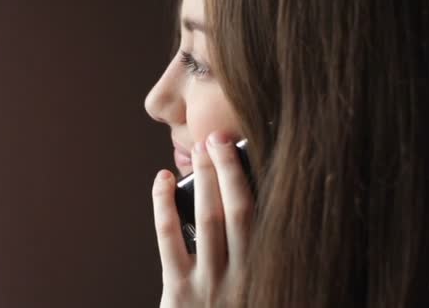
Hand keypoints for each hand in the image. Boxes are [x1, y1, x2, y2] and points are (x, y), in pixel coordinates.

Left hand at [151, 131, 254, 307]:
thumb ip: (262, 259)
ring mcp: (210, 284)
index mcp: (265, 274)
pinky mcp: (179, 291)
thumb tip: (255, 209)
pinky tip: (161, 180)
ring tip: (200, 150)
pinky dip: (164, 205)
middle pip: (240, 211)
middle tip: (219, 138)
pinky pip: (169, 239)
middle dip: (229, 170)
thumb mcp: (260, 291)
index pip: (268, 219)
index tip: (252, 153)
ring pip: (209, 219)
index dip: (258, 183)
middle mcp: (243, 277)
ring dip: (204, 180)